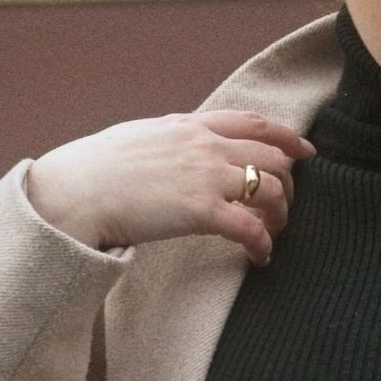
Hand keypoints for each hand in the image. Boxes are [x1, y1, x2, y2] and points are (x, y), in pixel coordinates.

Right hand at [26, 110, 315, 264]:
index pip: (254, 123)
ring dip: (280, 214)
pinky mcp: (202, 211)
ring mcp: (207, 176)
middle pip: (272, 158)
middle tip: (285, 205)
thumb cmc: (95, 168)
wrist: (75, 190)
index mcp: (190, 125)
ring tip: (273, 233)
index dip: (286, 136)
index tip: (305, 150)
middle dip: (287, 183)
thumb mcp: (140, 136)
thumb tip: (181, 140)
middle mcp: (206, 145)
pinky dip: (263, 244)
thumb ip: (170, 137)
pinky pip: (251, 227)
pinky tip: (260, 257)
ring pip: (270, 190)